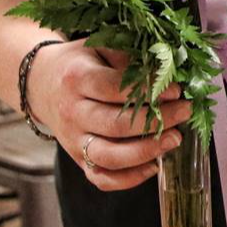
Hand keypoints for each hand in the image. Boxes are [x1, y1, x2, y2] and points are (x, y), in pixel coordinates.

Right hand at [25, 41, 191, 191]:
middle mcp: (72, 112)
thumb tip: (166, 72)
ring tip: (175, 140)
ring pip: (109, 157)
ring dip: (146, 152)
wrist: (41, 83)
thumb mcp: (100, 47)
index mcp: (77, 78)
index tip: (176, 90)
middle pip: (115, 126)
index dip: (147, 91)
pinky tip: (154, 165)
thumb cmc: (80, 63)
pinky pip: (101, 178)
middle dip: (156, 121)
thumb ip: (129, 58)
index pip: (113, 89)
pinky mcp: (77, 159)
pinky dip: (128, 178)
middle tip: (184, 112)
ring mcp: (73, 140)